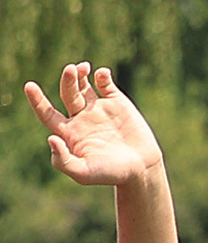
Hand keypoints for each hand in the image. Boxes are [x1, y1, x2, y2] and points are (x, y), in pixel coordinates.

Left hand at [24, 63, 165, 186]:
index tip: (29, 86)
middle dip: (67, 81)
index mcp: (69, 132)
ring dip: (80, 74)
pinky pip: (106, 85)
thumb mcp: (83, 173)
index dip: (37, 100)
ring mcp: (99, 109)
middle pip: (68, 93)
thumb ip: (63, 161)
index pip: (46, 113)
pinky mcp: (118, 104)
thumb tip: (51, 138)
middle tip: (71, 70)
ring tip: (82, 67)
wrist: (142, 169)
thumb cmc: (111, 175)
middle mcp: (81, 118)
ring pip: (84, 85)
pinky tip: (101, 73)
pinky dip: (102, 76)